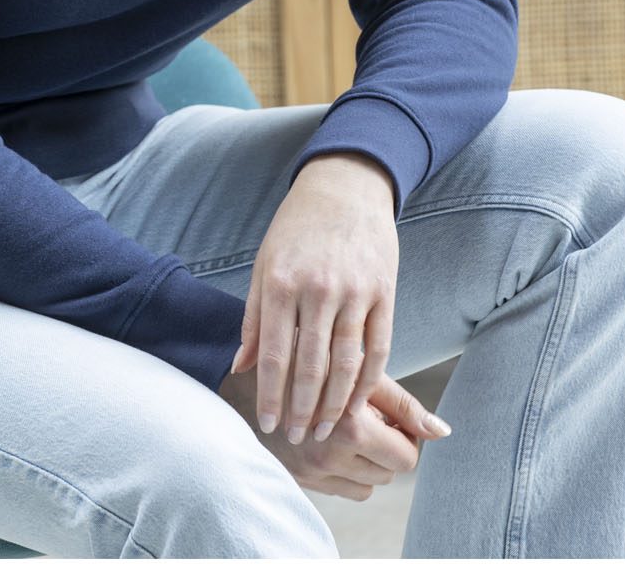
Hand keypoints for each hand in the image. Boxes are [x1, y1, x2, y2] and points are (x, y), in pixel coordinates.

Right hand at [219, 362, 448, 500]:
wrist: (246, 375)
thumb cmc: (309, 360)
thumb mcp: (357, 371)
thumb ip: (403, 404)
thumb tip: (443, 431)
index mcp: (348, 426)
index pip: (406, 456)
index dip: (405, 434)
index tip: (390, 414)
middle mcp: (330, 456)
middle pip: (390, 473)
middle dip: (387, 446)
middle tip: (370, 416)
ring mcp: (313, 472)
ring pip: (369, 486)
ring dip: (367, 461)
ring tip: (349, 426)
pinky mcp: (301, 480)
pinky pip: (344, 490)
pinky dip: (346, 470)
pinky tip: (332, 440)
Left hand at [229, 152, 399, 444]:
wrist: (345, 186)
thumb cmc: (296, 227)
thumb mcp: (264, 263)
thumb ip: (254, 317)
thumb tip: (241, 366)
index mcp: (280, 282)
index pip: (275, 355)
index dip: (271, 395)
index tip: (268, 424)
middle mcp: (317, 289)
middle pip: (310, 367)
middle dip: (301, 409)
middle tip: (296, 437)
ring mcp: (354, 291)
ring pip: (346, 364)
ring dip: (334, 405)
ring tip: (324, 429)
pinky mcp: (383, 292)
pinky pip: (378, 348)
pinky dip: (368, 382)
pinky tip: (358, 403)